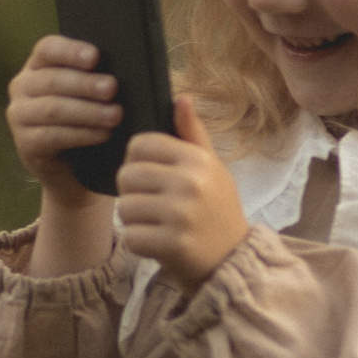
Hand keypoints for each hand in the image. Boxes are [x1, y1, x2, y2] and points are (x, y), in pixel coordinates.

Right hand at [6, 36, 119, 276]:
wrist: (80, 171)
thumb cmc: (95, 121)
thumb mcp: (100, 96)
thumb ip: (109, 76)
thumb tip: (137, 62)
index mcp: (40, 65)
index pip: (48, 49)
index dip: (70, 51)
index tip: (96, 57)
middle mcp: (23, 87)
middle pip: (51, 80)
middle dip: (84, 84)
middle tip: (113, 88)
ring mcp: (19, 116)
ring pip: (52, 109)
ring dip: (86, 111)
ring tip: (116, 115)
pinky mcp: (25, 144)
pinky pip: (51, 136)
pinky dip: (80, 134)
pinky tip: (103, 134)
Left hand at [116, 95, 250, 292]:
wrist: (233, 260)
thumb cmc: (216, 210)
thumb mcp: (211, 168)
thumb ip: (192, 134)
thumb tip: (180, 97)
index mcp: (197, 160)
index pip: (140, 144)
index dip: (138, 161)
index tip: (153, 177)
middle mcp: (190, 183)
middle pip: (126, 175)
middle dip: (133, 193)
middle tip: (155, 206)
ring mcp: (181, 215)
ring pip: (124, 208)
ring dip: (135, 221)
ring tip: (159, 225)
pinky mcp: (172, 244)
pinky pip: (130, 237)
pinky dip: (139, 244)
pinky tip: (160, 244)